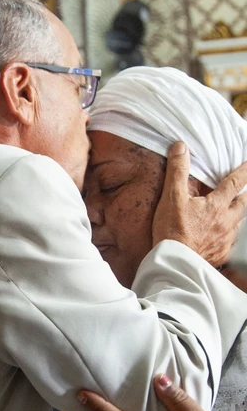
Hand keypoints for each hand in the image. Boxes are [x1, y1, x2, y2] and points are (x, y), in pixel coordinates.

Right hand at [152, 141, 246, 265]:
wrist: (175, 263)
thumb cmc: (173, 230)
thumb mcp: (172, 197)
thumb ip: (177, 171)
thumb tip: (181, 148)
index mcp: (217, 205)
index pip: (235, 183)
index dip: (244, 171)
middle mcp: (226, 222)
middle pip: (244, 204)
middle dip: (245, 195)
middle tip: (243, 190)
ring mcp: (226, 239)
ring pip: (238, 223)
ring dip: (236, 215)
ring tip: (229, 212)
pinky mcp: (221, 254)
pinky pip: (230, 243)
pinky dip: (228, 236)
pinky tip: (220, 236)